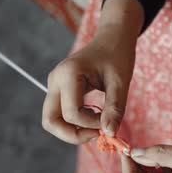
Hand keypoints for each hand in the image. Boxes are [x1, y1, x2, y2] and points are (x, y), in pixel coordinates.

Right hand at [42, 0, 142, 143]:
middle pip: (50, 121)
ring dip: (72, 130)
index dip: (91, 124)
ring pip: (52, 119)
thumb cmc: (118, 55)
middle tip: (97, 134)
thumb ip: (115, 108)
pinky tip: (94, 116)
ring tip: (96, 126)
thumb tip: (110, 133)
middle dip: (73, 135)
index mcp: (69, 75)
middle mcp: (55, 80)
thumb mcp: (121, 82)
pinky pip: (60, 113)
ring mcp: (55, 85)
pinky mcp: (59, 89)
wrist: (113, 38)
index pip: (71, 114)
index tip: (110, 121)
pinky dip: (74, 122)